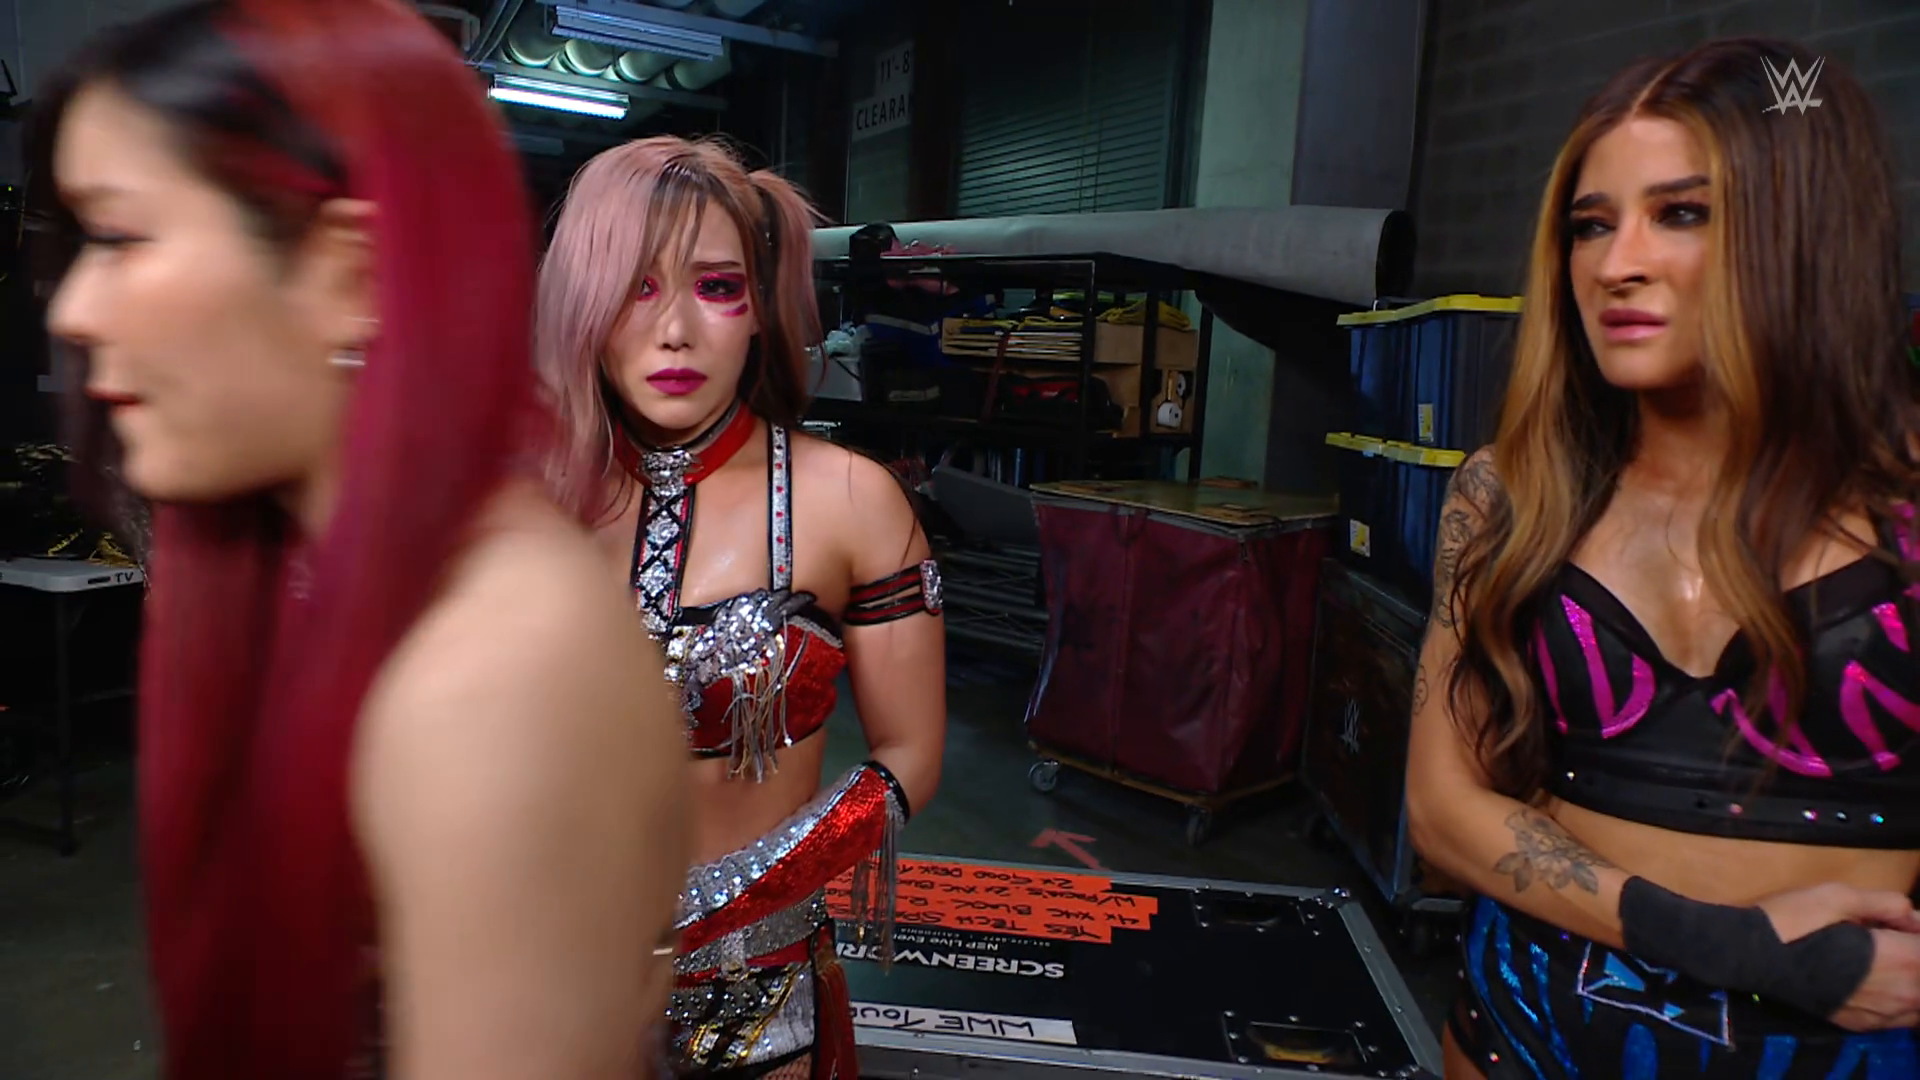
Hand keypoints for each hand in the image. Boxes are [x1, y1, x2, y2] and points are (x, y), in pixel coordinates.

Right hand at [1755, 883, 1919, 1030]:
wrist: (1748, 955)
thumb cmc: (1792, 920)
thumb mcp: (1837, 895)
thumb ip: (1885, 902)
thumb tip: (1910, 913)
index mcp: (1899, 959)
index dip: (1918, 931)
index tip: (1900, 920)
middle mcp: (1899, 994)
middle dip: (1913, 956)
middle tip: (1890, 936)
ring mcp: (1881, 1015)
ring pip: (1919, 1006)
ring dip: (1911, 982)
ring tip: (1886, 961)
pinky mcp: (1862, 1024)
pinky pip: (1901, 1019)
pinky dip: (1902, 1001)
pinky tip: (1879, 984)